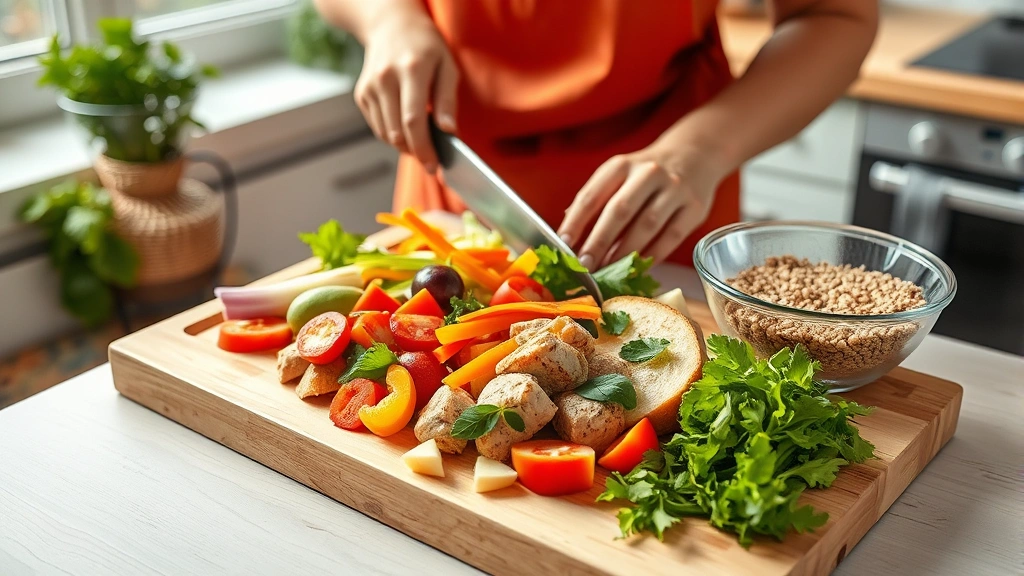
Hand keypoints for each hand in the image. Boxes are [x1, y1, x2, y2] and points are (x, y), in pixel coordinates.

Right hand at [355, 13, 457, 172]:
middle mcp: (385, 78)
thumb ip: (447, 100)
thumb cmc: (426, 47)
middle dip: (416, 152)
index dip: (423, 148)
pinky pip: (377, 127)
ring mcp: (369, 87)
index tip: (433, 165)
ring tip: (421, 140)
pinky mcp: (361, 95)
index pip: (413, 120)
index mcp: (411, 70)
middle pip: (397, 131)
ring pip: (385, 134)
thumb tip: (448, 131)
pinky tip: (405, 125)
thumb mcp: (447, 67)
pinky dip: (392, 134)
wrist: (391, 26)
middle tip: (431, 159)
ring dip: (404, 145)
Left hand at [557, 145, 726, 267]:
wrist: (694, 155)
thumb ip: (596, 201)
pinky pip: (671, 237)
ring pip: (647, 226)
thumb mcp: (618, 175)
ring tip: (609, 271)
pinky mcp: (694, 208)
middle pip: (620, 211)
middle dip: (599, 242)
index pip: (592, 195)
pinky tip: (637, 267)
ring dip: (625, 253)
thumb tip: (568, 236)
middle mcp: (648, 173)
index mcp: (621, 165)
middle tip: (585, 265)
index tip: (563, 244)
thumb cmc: (645, 174)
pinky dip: (652, 255)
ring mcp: (675, 189)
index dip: (575, 222)